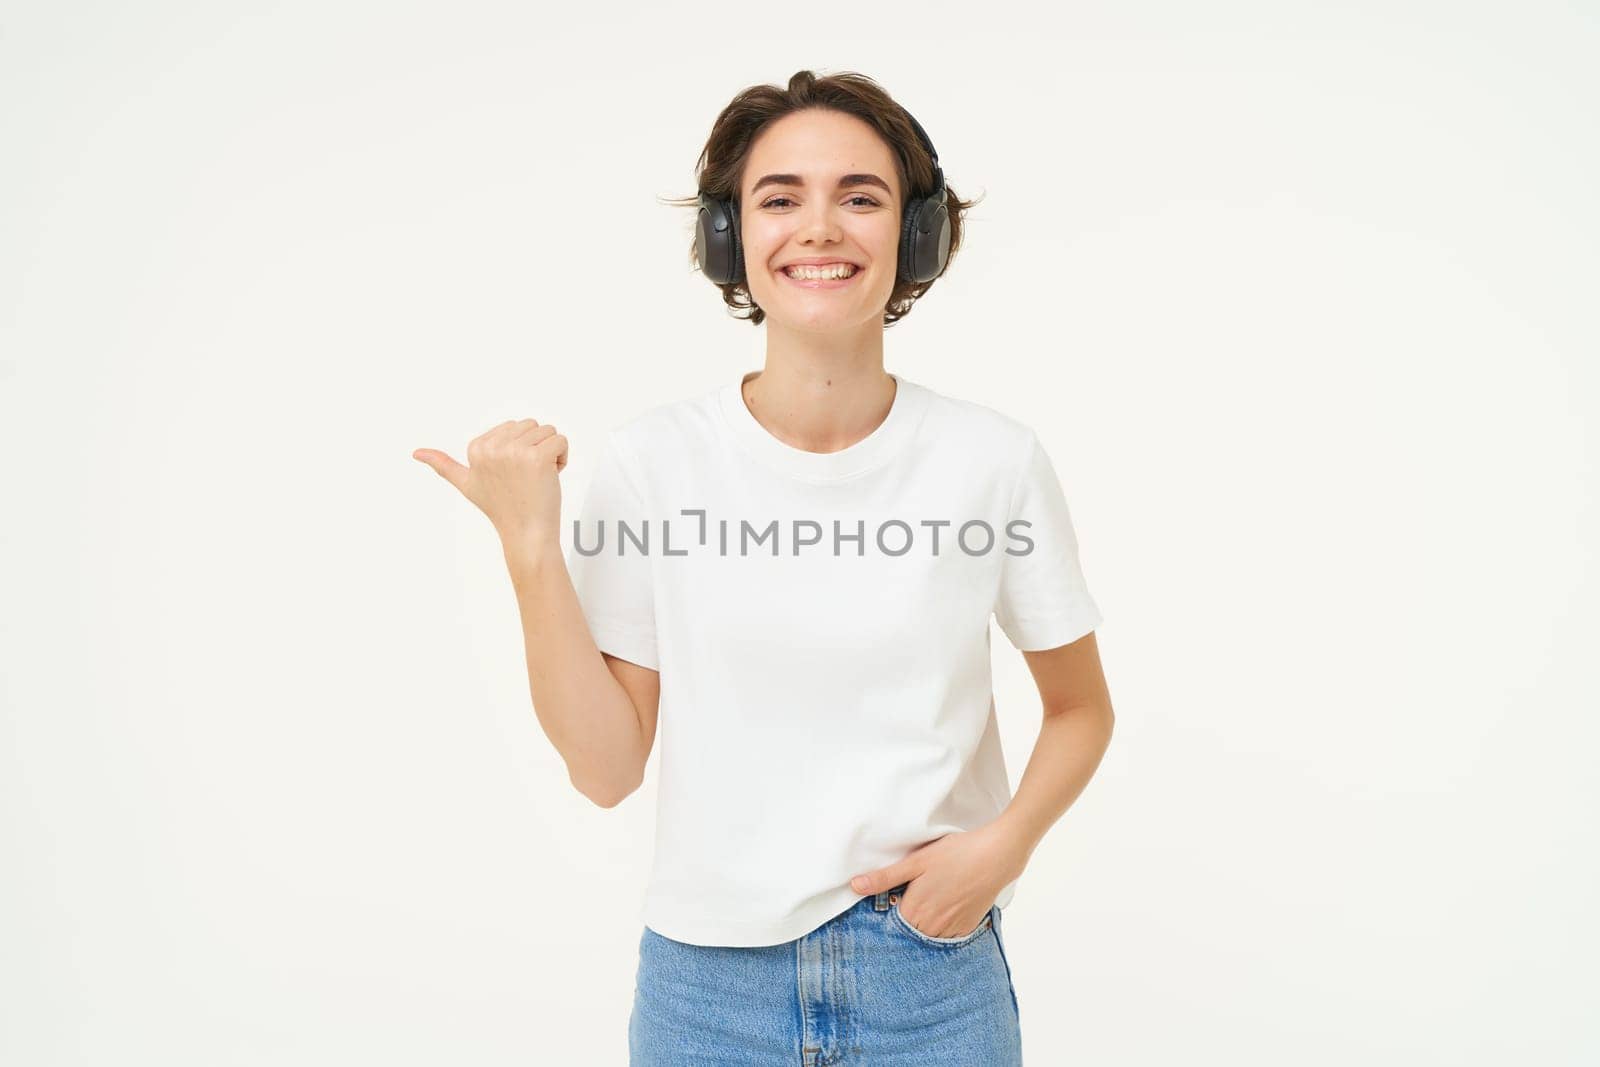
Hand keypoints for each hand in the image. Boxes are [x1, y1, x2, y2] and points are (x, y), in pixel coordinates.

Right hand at [413, 419, 567, 546]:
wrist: (526, 533)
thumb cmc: (501, 508)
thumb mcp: (467, 484)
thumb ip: (443, 465)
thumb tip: (417, 453)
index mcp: (476, 447)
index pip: (514, 427)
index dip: (520, 450)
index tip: (512, 474)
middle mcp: (492, 447)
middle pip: (532, 425)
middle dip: (536, 449)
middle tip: (527, 478)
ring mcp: (514, 452)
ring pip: (548, 431)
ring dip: (550, 454)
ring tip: (537, 478)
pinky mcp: (537, 458)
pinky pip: (561, 440)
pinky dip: (562, 458)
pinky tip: (550, 477)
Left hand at [849, 823, 1026, 938]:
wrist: (996, 856)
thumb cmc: (955, 854)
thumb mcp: (916, 862)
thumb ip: (885, 877)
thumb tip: (854, 886)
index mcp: (914, 911)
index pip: (891, 924)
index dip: (891, 910)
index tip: (896, 898)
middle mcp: (932, 926)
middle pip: (910, 931)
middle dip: (908, 917)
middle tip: (916, 894)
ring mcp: (952, 929)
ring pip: (929, 934)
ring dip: (926, 923)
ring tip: (933, 898)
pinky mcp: (969, 927)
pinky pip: (949, 935)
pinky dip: (945, 924)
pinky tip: (948, 904)